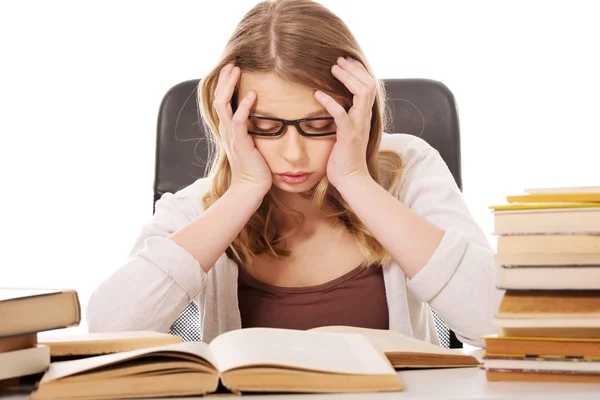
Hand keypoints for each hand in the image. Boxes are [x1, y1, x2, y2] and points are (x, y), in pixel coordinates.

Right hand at [213, 63, 271, 193]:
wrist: (250, 188)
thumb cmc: (255, 167)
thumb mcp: (253, 143)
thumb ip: (253, 128)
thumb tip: (263, 115)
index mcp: (228, 129)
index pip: (222, 100)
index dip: (225, 83)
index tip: (233, 67)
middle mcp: (226, 130)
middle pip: (218, 97)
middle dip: (225, 78)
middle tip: (232, 61)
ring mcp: (231, 136)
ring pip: (223, 104)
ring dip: (229, 85)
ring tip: (237, 69)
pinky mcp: (239, 143)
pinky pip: (238, 121)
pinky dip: (244, 106)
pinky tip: (252, 94)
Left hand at [314, 57, 375, 189]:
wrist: (351, 179)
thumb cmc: (344, 158)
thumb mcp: (347, 132)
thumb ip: (346, 117)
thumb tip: (337, 104)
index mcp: (364, 116)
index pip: (369, 86)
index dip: (358, 71)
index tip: (345, 62)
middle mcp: (364, 118)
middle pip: (368, 84)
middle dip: (353, 69)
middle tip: (338, 60)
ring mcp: (358, 126)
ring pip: (361, 93)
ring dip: (347, 78)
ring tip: (333, 69)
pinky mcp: (348, 136)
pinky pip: (342, 114)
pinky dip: (330, 102)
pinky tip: (318, 94)